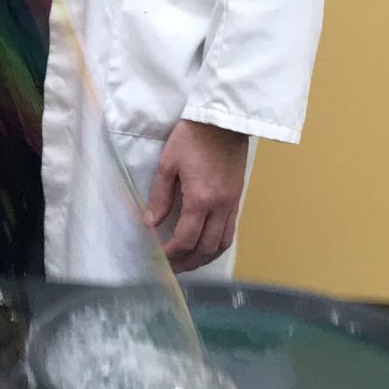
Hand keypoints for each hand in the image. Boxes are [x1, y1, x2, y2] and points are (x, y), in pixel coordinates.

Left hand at [147, 120, 250, 271]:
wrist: (224, 120)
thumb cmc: (192, 137)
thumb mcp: (168, 163)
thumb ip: (160, 196)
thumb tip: (150, 223)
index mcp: (201, 199)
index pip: (186, 239)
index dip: (170, 253)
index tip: (157, 258)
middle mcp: (221, 207)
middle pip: (205, 248)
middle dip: (187, 262)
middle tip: (170, 269)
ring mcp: (232, 204)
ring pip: (222, 244)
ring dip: (204, 258)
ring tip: (187, 263)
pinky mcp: (237, 199)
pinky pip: (230, 232)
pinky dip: (216, 246)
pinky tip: (204, 247)